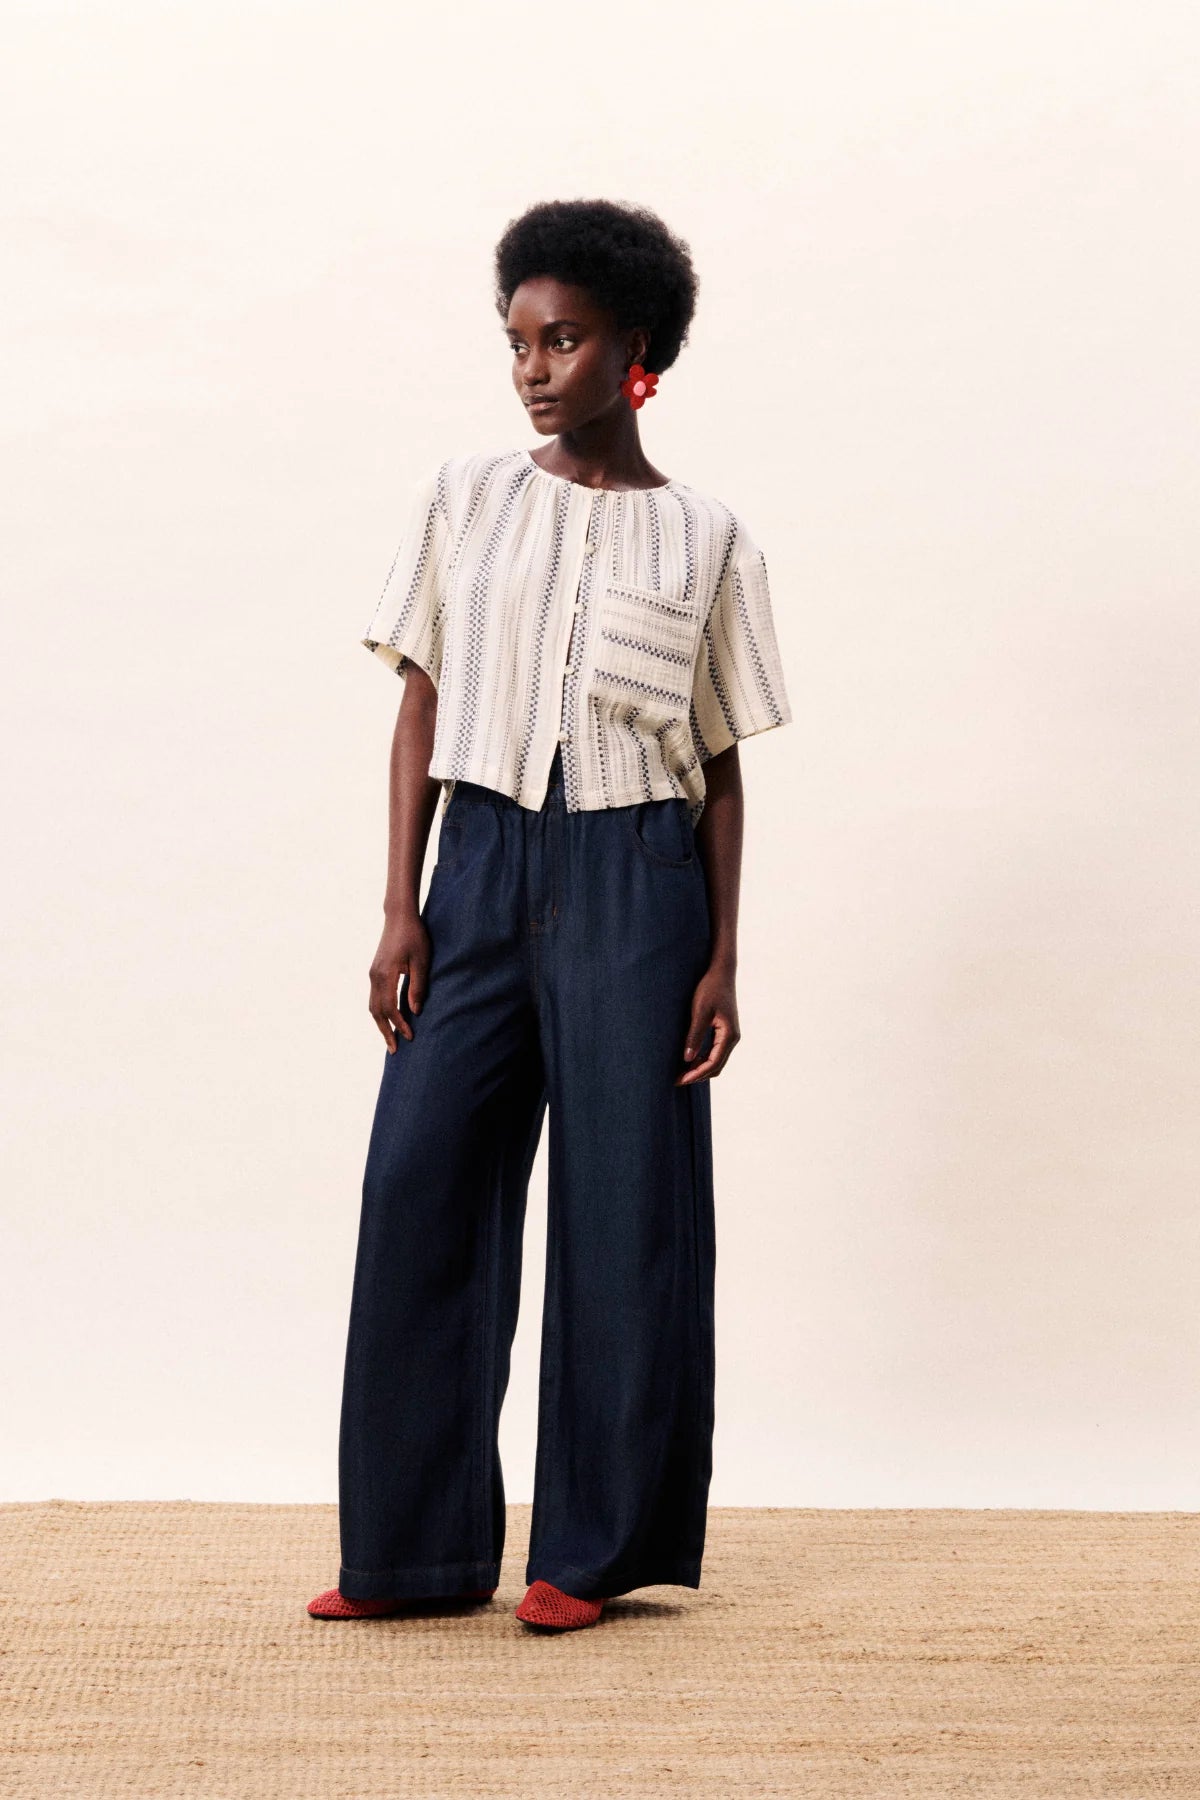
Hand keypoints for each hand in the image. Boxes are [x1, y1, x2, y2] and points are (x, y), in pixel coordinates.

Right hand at [369, 912, 430, 1050]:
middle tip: (394, 1050)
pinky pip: (374, 998)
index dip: (400, 1024)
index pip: (390, 1008)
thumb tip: (415, 1011)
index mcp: (385, 975)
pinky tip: (388, 1020)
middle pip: (376, 1012)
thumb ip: (418, 986)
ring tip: (390, 1039)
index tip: (410, 1037)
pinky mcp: (375, 972)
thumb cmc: (414, 936)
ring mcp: (372, 974)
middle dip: (385, 1032)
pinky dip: (379, 1012)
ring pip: (372, 1006)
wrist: (399, 917)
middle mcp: (374, 977)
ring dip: (381, 1024)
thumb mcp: (422, 960)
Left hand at [675, 960, 739, 1083]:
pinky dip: (703, 1059)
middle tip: (677, 1080)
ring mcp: (730, 1035)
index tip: (680, 1080)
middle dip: (698, 1075)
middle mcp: (733, 1038)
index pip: (713, 1063)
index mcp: (729, 1035)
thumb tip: (687, 1059)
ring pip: (716, 1061)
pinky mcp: (725, 1031)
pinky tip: (689, 1060)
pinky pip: (715, 1052)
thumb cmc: (710, 988)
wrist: (721, 972)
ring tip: (681, 1072)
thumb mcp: (699, 1011)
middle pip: (716, 1066)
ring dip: (700, 1069)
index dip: (696, 1074)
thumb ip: (694, 1035)